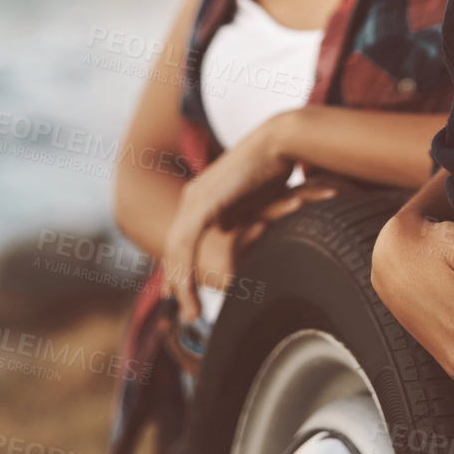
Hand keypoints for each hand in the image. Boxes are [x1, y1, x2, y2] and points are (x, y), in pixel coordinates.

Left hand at [163, 120, 298, 321]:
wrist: (278, 142)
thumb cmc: (271, 167)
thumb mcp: (248, 199)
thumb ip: (235, 213)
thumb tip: (226, 229)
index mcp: (201, 195)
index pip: (182, 236)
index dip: (177, 264)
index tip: (175, 289)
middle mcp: (192, 196)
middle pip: (174, 245)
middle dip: (174, 278)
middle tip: (178, 307)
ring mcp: (195, 199)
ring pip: (176, 250)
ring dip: (181, 284)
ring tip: (191, 312)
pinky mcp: (204, 203)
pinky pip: (185, 245)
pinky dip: (184, 271)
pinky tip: (188, 292)